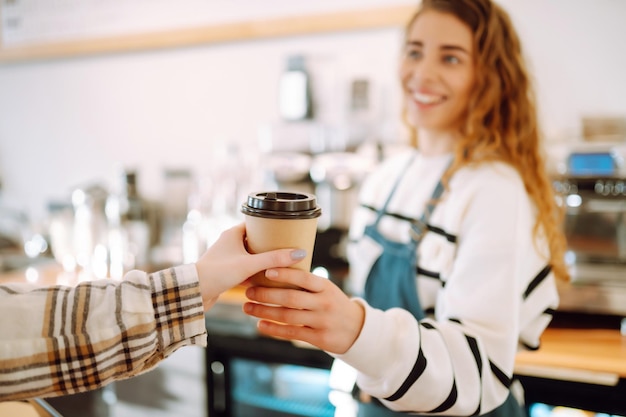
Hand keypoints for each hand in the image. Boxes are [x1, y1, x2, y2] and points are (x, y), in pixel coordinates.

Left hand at [195, 223, 305, 309]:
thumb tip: (299, 253)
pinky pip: (246, 269)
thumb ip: (274, 259)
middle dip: (271, 246)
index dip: (272, 227)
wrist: (193, 292)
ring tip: (282, 263)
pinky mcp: (226, 272)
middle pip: (256, 240)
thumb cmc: (217, 273)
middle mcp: (229, 243)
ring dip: (264, 260)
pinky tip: (268, 279)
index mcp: (233, 233)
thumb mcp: (249, 265)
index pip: (257, 224)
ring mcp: (227, 258)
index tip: (287, 232)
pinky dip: (256, 272)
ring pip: (251, 256)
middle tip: (288, 248)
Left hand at [243, 268, 364, 353]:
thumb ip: (306, 283)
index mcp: (325, 287)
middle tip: (248, 291)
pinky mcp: (319, 338)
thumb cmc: (333, 304)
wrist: (356, 329)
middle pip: (291, 298)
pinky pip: (292, 333)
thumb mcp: (326, 289)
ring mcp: (322, 321)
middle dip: (266, 294)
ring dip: (265, 312)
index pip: (303, 278)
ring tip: (247, 307)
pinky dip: (274, 329)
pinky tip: (260, 325)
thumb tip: (274, 267)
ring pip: (288, 316)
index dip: (285, 274)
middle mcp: (324, 303)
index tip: (265, 270)